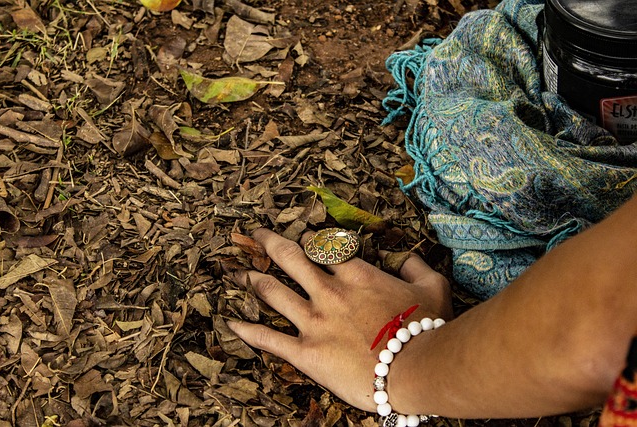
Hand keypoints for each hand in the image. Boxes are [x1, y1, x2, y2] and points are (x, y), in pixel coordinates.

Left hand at [227, 228, 452, 411]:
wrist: (417, 369)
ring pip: (273, 292)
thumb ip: (416, 267)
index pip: (324, 248)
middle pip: (290, 258)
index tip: (301, 236)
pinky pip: (269, 338)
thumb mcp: (433, 287)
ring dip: (252, 279)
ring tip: (238, 272)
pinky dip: (247, 329)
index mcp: (356, 275)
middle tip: (255, 235)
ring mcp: (313, 322)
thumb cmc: (428, 328)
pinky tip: (230, 322)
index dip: (310, 240)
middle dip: (269, 243)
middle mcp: (328, 292)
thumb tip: (407, 258)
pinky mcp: (306, 353)